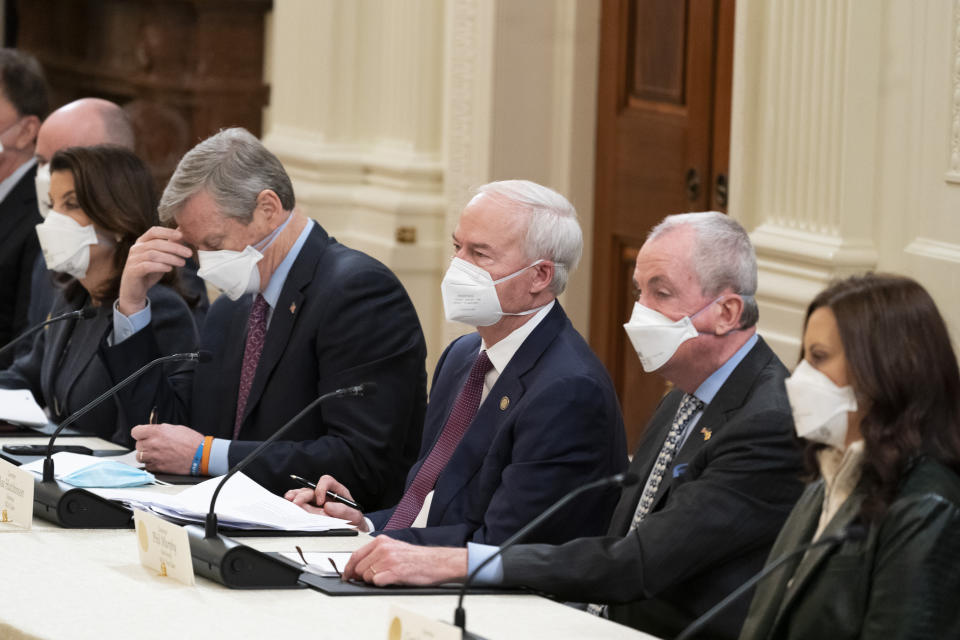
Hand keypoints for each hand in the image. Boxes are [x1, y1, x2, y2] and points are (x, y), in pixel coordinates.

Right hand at [118, 227, 192, 315]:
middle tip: (189, 253)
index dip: (168, 232)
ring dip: (170, 258)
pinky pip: (147, 266)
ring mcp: (133, 259)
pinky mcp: (133, 271)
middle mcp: (136, 248)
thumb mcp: (161, 257)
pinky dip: (160, 266)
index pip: (154, 231)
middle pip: (156, 243)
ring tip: (182, 263)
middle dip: (175, 248)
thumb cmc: (150, 271)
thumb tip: (182, 234)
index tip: (181, 235)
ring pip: (153, 254)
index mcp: (142, 242)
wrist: (135, 289)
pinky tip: (170, 268)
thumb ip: (169, 247)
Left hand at [131, 423, 203, 474]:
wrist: (201, 455)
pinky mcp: (158, 467)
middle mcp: (153, 443)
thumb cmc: (192, 441)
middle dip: (145, 444)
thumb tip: (153, 431)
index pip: (135, 432)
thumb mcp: (176, 428)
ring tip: (156, 454)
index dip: (139, 433)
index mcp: (157, 431)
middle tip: (154, 445)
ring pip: (140, 456)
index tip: (142, 435)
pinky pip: (147, 466)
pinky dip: (151, 464)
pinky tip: (160, 460)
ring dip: (146, 455)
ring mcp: (154, 456)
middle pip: (137, 445)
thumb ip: (161, 430)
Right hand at [283, 474, 367, 530]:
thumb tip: (328, 506)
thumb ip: (344, 511)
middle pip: (312, 489)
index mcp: (337, 491)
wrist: (353, 530)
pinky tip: (289, 504)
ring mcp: (317, 501)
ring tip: (288, 499)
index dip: (321, 488)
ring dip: (295, 496)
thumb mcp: (354, 516)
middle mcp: (326, 494)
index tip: (320, 501)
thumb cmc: (353, 521)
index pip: (327, 481)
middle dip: (303, 494)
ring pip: (304, 494)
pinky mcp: (311, 509)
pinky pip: (301, 503)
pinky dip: (294, 503)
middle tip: (296, 502)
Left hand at [342, 536, 467, 585]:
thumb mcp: (394, 548)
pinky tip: (390, 581)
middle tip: (372, 579)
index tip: (347, 576)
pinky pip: (376, 582)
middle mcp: (383, 549)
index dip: (349, 568)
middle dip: (362, 577)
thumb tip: (358, 567)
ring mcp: (389, 560)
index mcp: (381, 541)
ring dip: (373, 581)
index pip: (355, 555)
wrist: (436, 562)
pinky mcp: (395, 572)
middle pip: (358, 568)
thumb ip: (376, 554)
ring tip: (386, 578)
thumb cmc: (417, 557)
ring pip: (366, 576)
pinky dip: (380, 584)